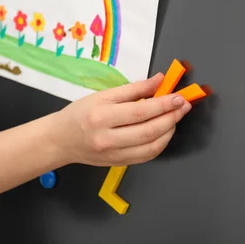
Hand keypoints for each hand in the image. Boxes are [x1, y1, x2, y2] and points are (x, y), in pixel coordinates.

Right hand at [50, 73, 191, 166]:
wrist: (61, 140)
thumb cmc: (80, 113)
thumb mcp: (103, 95)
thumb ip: (133, 89)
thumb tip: (159, 80)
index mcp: (102, 116)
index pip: (140, 111)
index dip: (163, 104)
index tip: (178, 96)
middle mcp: (108, 138)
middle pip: (148, 130)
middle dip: (171, 117)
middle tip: (183, 106)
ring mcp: (114, 155)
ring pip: (151, 147)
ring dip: (169, 131)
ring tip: (175, 118)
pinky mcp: (119, 164)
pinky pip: (146, 156)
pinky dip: (160, 144)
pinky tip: (165, 132)